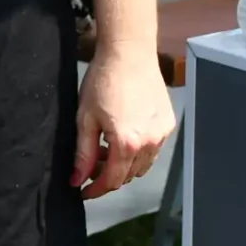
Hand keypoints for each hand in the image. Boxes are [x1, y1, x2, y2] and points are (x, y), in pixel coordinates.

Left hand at [75, 44, 174, 197]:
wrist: (129, 54)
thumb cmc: (103, 81)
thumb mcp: (85, 119)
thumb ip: (83, 153)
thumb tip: (77, 179)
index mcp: (127, 143)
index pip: (112, 180)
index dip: (96, 190)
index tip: (83, 191)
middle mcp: (150, 143)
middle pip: (128, 176)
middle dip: (107, 175)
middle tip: (90, 164)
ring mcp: (162, 134)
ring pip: (142, 165)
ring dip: (123, 165)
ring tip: (105, 147)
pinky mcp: (168, 124)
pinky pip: (153, 150)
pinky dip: (138, 151)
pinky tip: (123, 136)